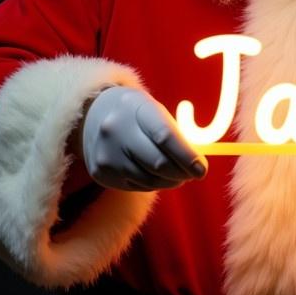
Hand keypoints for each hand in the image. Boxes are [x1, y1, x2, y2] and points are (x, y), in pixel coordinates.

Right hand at [81, 86, 207, 190]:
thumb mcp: (156, 111)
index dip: (187, 156)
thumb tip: (197, 165)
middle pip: (158, 163)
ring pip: (149, 180)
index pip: (165, 136)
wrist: (93, 115)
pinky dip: (152, 184)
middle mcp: (116, 130)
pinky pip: (136, 186)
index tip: (202, 169)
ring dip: (169, 181)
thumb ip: (177, 135)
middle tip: (193, 173)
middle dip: (181, 173)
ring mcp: (106, 153)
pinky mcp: (100, 173)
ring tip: (175, 174)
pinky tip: (154, 174)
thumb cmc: (137, 114)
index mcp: (136, 108)